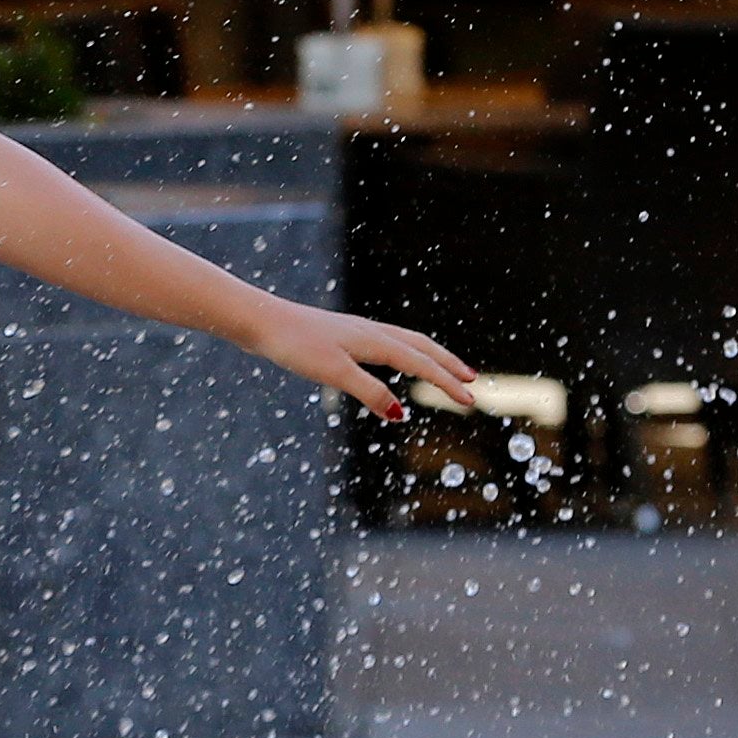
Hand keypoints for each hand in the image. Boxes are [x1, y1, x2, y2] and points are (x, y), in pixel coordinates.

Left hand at [248, 302, 479, 419]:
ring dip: (432, 357)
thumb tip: (399, 414)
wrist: (264, 322)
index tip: (470, 400)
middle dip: (448, 365)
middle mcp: (373, 332)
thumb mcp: (334, 374)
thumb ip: (369, 392)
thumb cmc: (297, 346)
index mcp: (376, 341)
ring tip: (447, 370)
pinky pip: (392, 342)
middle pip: (423, 346)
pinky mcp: (347, 335)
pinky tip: (402, 360)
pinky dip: (409, 352)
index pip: (421, 363)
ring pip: (408, 341)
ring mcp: (360, 331)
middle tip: (473, 382)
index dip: (446, 382)